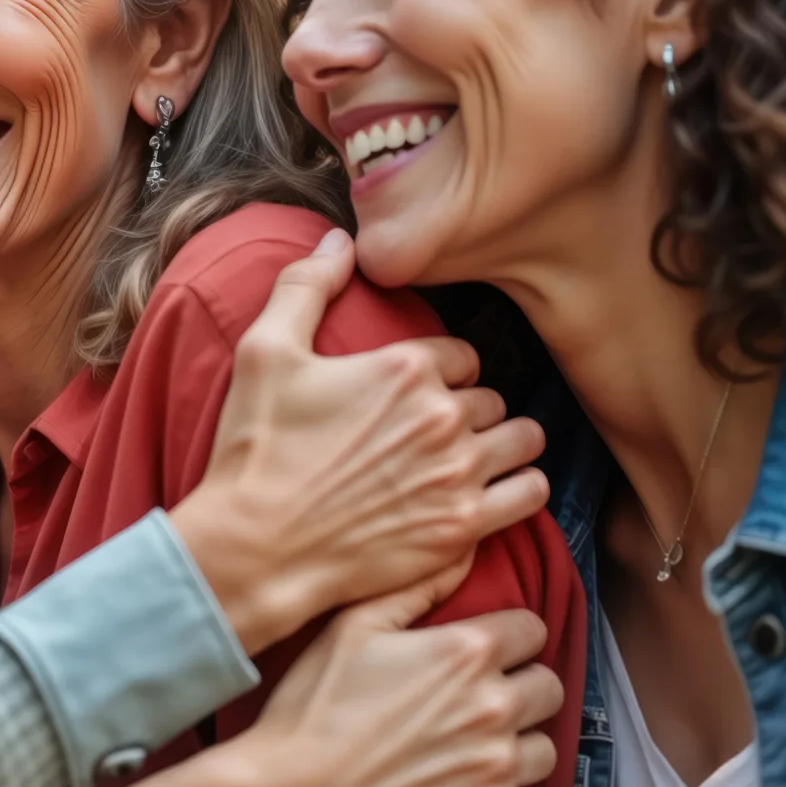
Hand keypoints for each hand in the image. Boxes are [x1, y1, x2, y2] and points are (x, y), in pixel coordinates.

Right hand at [167, 229, 548, 649]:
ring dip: (504, 445)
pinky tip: (488, 494)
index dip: (442, 372)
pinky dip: (516, 490)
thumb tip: (339, 240)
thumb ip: (305, 286)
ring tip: (472, 458)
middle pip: (491, 398)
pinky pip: (530, 494)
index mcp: (404, 367)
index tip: (415, 393)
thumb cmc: (256, 449)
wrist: (255, 546)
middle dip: (469, 410)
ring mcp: (457, 475)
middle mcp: (442, 417)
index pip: (462, 354)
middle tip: (433, 432)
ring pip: (523, 440)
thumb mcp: (265, 352)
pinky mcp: (462, 527)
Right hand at [229, 566, 563, 786]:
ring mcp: (495, 770)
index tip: (482, 655)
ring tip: (479, 750)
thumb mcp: (350, 628)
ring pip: (547, 749)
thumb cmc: (311, 708)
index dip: (507, 638)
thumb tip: (467, 552)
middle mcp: (492, 707)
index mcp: (465, 652)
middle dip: (519, 689)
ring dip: (519, 746)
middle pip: (548, 687)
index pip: (532, 630)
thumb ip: (416, 588)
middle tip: (478, 703)